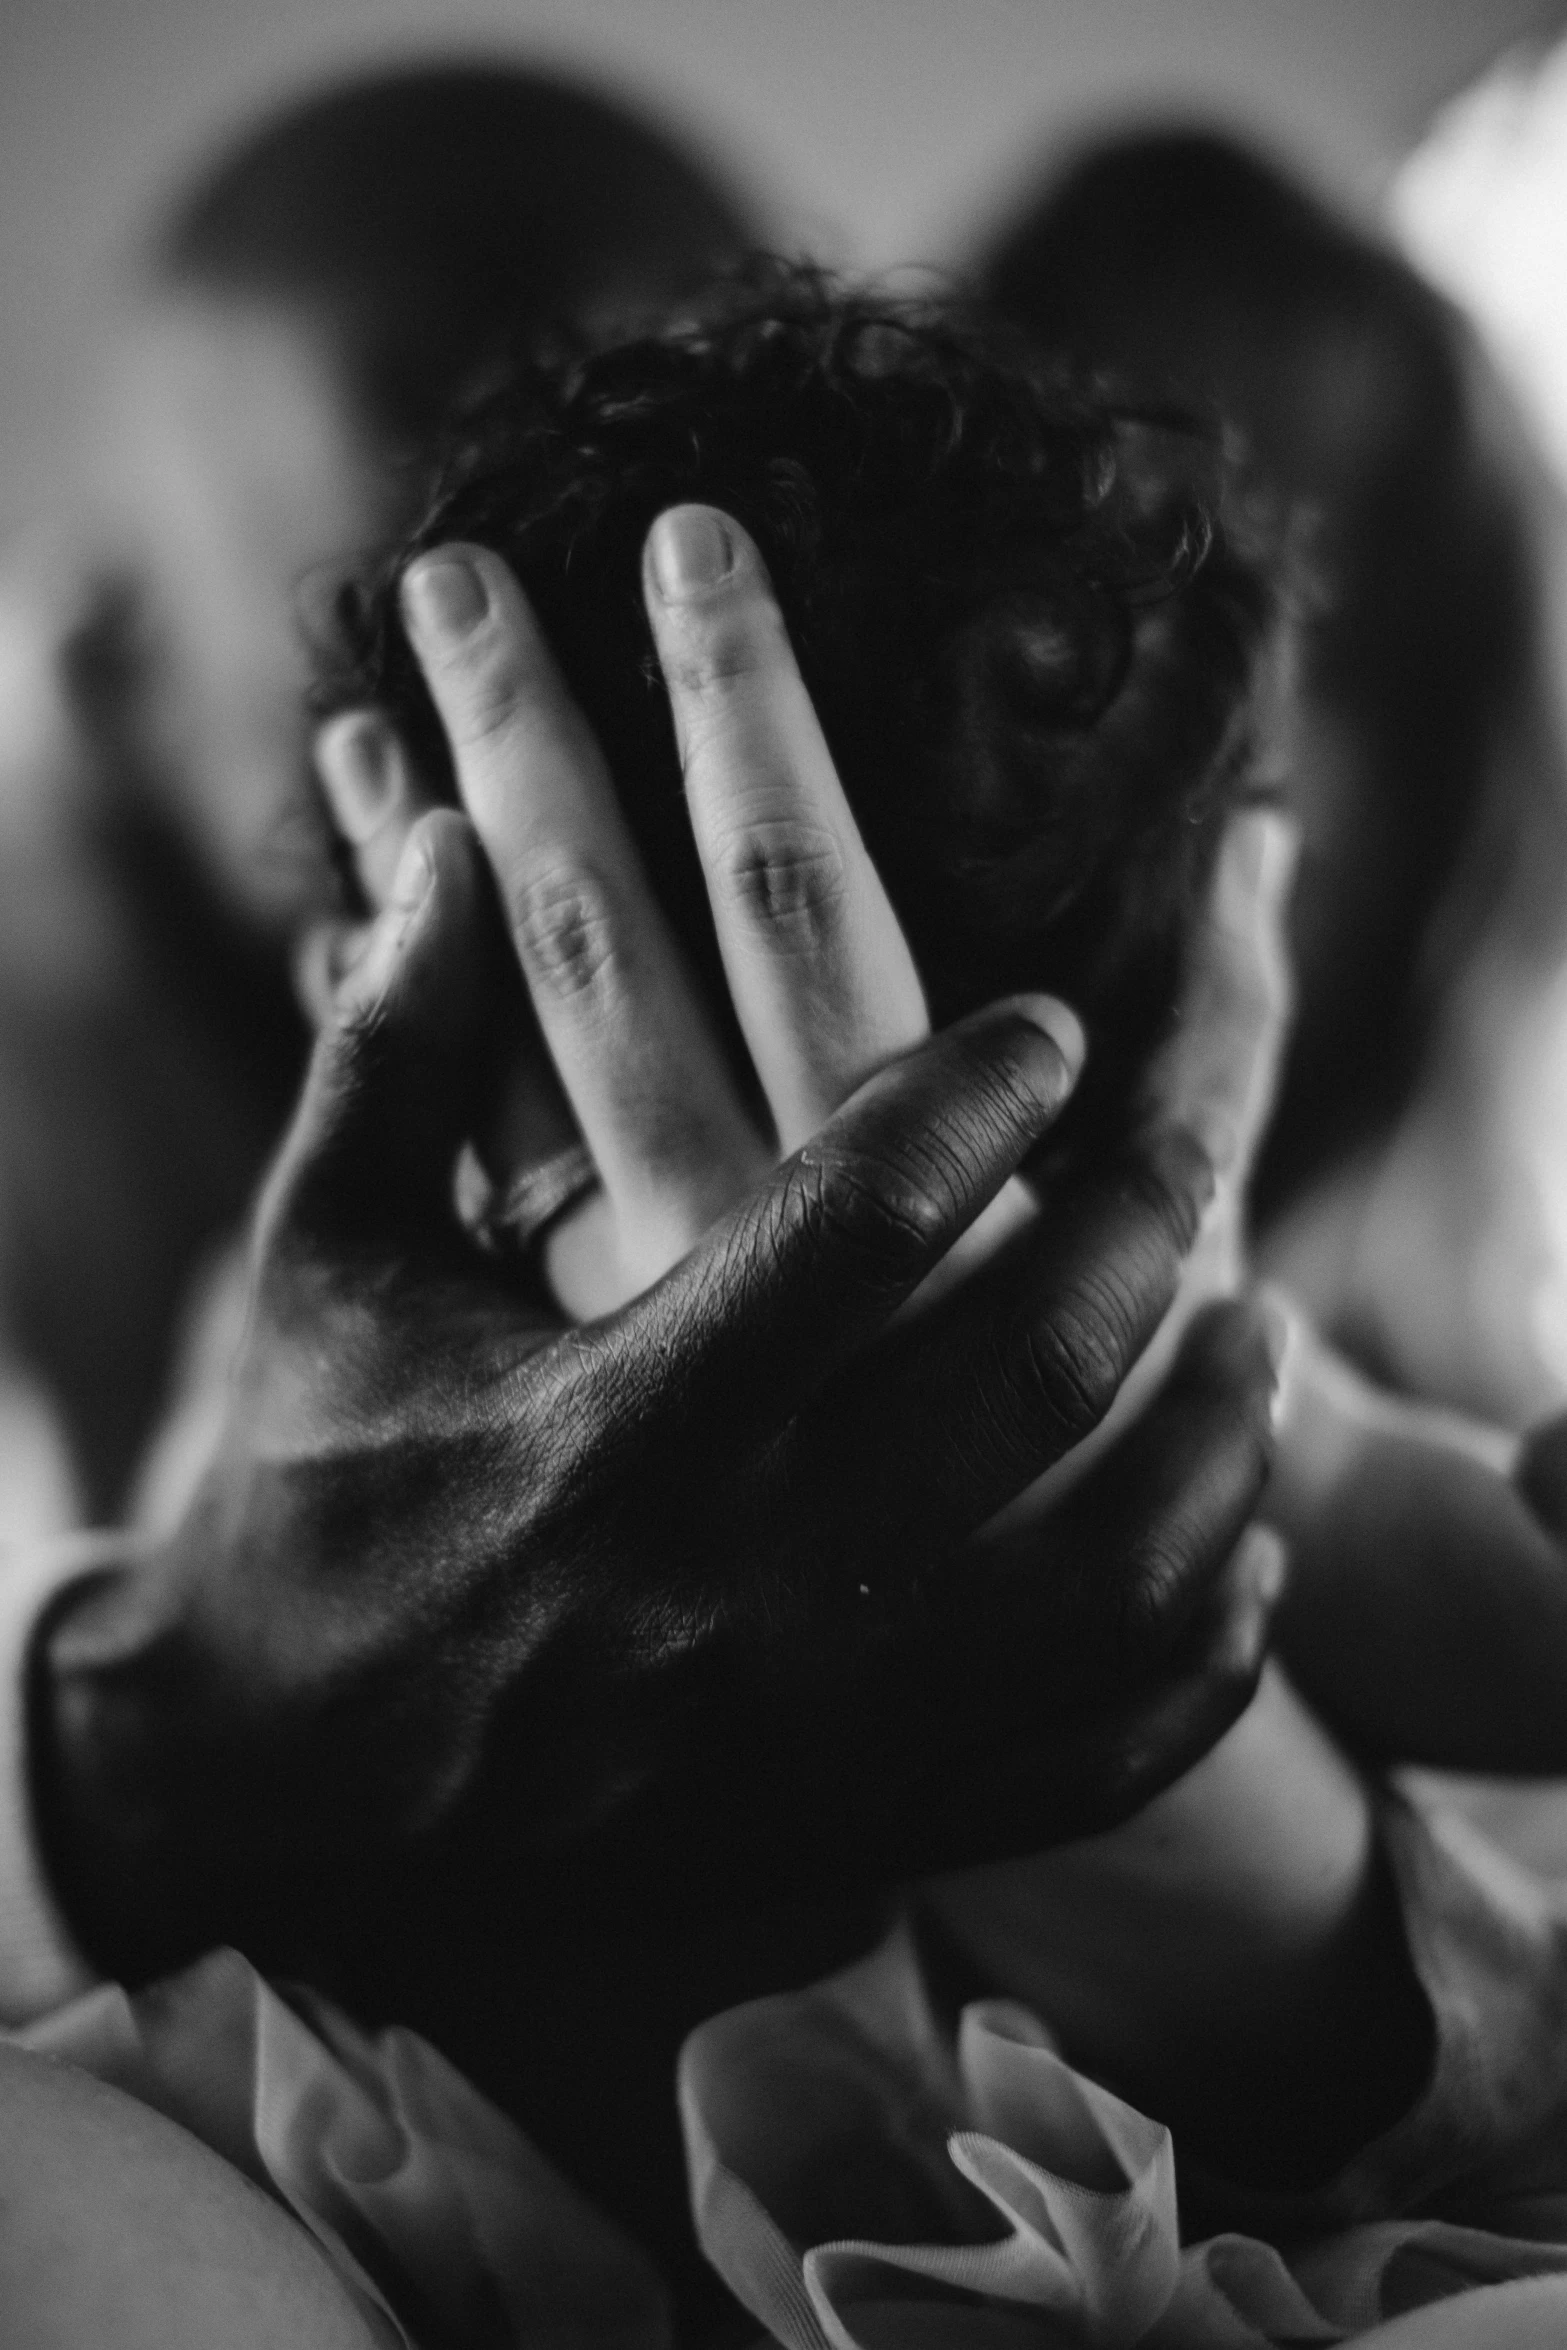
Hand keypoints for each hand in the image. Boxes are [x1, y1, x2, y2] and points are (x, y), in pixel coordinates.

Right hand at [39, 804, 1283, 1988]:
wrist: (282, 1801)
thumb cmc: (306, 1499)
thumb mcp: (318, 1269)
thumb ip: (394, 1055)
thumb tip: (451, 846)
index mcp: (608, 1427)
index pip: (857, 1226)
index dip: (981, 1098)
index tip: (1049, 1028)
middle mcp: (733, 1582)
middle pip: (1030, 1379)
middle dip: (1140, 1233)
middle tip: (1180, 1150)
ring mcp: (812, 1728)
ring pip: (1111, 1586)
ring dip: (1217, 1444)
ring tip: (1252, 1329)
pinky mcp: (855, 1823)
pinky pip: (1096, 1756)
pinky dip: (1201, 1653)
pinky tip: (1231, 1549)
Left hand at [310, 511, 1295, 1397]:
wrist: (978, 1661)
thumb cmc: (1092, 1430)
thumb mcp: (1171, 1238)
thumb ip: (1218, 1047)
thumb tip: (1256, 847)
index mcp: (878, 1167)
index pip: (788, 881)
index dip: (739, 701)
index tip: (685, 543)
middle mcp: (716, 1223)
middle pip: (596, 935)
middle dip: (530, 738)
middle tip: (448, 574)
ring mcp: (609, 1286)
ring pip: (478, 1043)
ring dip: (423, 869)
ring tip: (356, 715)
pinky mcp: (553, 1338)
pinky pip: (436, 1160)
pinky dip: (391, 1028)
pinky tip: (348, 914)